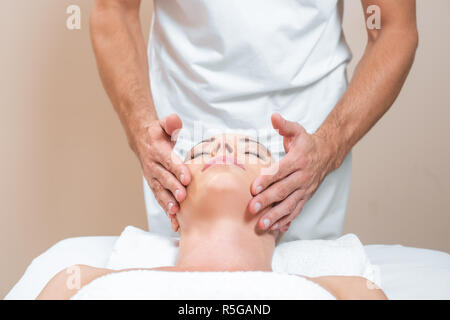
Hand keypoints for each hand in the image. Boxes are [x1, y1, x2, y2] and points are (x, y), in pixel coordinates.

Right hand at [133, 114, 190, 231]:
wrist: (142, 141)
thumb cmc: (158, 134)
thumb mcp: (163, 124)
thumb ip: (170, 123)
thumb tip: (174, 120)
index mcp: (158, 151)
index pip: (168, 160)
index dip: (177, 169)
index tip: (187, 178)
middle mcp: (153, 166)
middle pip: (164, 178)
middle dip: (174, 188)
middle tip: (184, 196)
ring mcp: (153, 178)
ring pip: (160, 192)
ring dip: (168, 203)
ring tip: (176, 213)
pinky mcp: (155, 186)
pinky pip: (160, 199)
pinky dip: (167, 210)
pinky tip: (174, 221)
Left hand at [248, 113, 335, 232]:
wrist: (327, 154)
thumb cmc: (306, 143)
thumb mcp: (296, 131)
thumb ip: (284, 125)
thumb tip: (273, 116)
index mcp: (297, 160)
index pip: (280, 171)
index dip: (267, 179)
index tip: (254, 188)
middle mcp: (302, 177)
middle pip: (283, 190)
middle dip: (267, 201)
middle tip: (252, 208)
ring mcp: (304, 189)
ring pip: (290, 205)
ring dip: (275, 216)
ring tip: (262, 224)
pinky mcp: (305, 197)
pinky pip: (296, 211)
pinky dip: (286, 220)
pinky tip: (276, 228)